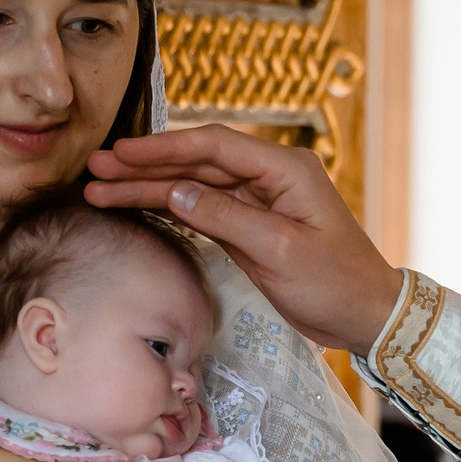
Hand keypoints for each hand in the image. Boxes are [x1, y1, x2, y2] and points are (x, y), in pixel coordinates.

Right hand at [87, 125, 403, 354]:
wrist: (365, 315)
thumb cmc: (335, 282)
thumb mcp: (281, 250)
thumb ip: (226, 218)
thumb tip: (175, 191)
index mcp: (285, 169)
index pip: (215, 146)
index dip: (164, 148)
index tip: (121, 153)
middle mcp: (270, 177)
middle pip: (198, 162)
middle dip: (145, 165)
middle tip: (95, 167)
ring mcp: (259, 200)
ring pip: (194, 185)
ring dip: (149, 187)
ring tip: (99, 188)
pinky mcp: (250, 226)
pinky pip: (202, 208)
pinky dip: (168, 207)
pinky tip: (135, 204)